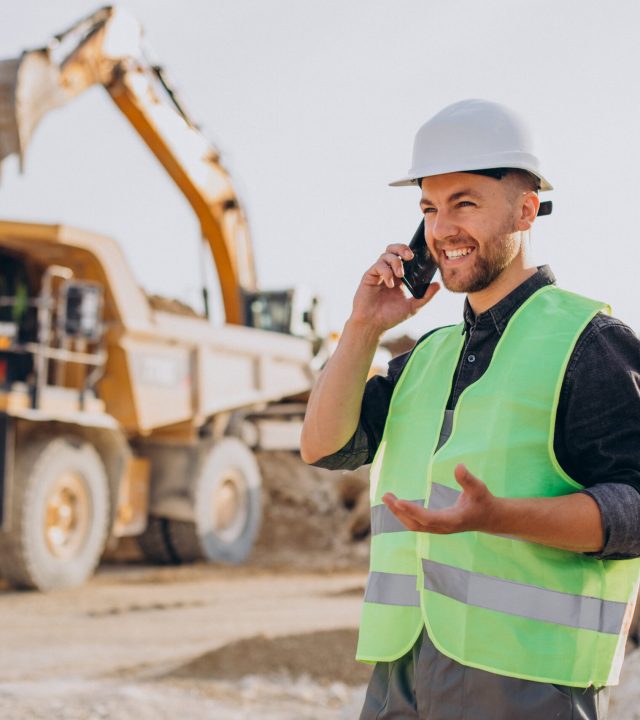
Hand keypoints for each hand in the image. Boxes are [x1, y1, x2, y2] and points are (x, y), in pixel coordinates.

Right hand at [349, 243, 439, 334]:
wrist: (373, 324)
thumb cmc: (390, 316)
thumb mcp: (412, 307)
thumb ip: (425, 296)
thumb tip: (439, 285)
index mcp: (400, 277)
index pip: (405, 257)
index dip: (412, 253)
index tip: (421, 256)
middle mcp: (389, 272)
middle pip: (394, 249)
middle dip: (402, 248)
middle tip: (410, 256)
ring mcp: (379, 273)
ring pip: (386, 254)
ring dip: (396, 262)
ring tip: (401, 275)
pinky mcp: (369, 276)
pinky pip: (378, 265)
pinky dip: (386, 272)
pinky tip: (390, 284)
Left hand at [382, 464, 496, 533]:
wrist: (489, 518)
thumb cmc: (483, 501)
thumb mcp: (479, 488)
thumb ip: (468, 479)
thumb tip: (459, 466)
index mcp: (452, 520)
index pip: (429, 518)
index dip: (413, 511)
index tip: (398, 501)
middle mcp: (442, 528)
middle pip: (415, 524)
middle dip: (399, 512)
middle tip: (386, 496)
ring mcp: (438, 529)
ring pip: (413, 525)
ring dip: (399, 513)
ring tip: (387, 497)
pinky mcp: (435, 526)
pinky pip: (415, 523)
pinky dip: (404, 514)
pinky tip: (397, 503)